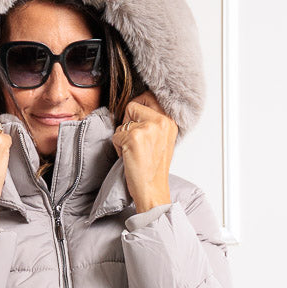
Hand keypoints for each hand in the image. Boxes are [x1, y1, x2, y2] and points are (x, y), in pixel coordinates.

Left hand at [114, 90, 175, 210]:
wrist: (152, 191)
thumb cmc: (154, 170)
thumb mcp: (162, 140)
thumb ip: (155, 122)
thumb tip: (135, 108)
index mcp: (170, 121)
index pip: (149, 97)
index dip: (138, 108)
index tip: (137, 122)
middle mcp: (161, 121)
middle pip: (133, 105)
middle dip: (128, 122)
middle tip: (134, 141)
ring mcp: (147, 128)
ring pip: (123, 122)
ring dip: (123, 138)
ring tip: (134, 153)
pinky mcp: (133, 137)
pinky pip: (116, 135)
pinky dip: (118, 148)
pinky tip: (129, 159)